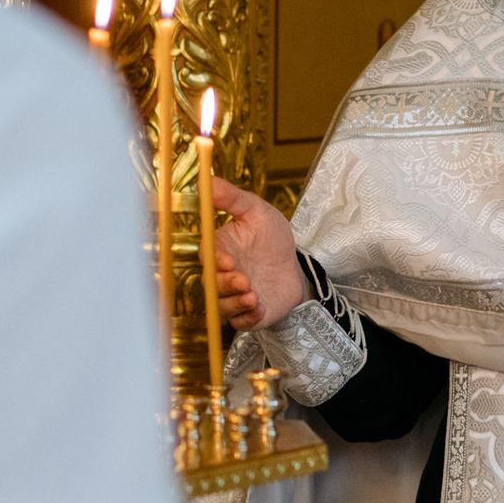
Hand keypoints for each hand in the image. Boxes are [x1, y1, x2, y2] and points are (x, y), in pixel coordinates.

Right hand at [209, 175, 304, 330]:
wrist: (295, 266)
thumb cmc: (271, 238)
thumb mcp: (257, 211)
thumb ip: (233, 198)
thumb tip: (208, 180)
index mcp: (220, 249)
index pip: (208, 257)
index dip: (215, 261)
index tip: (228, 260)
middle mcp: (222, 275)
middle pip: (212, 285)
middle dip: (226, 285)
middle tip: (244, 280)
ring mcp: (234, 296)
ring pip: (224, 306)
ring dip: (237, 303)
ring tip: (254, 295)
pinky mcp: (248, 314)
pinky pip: (241, 322)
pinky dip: (248, 318)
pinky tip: (259, 309)